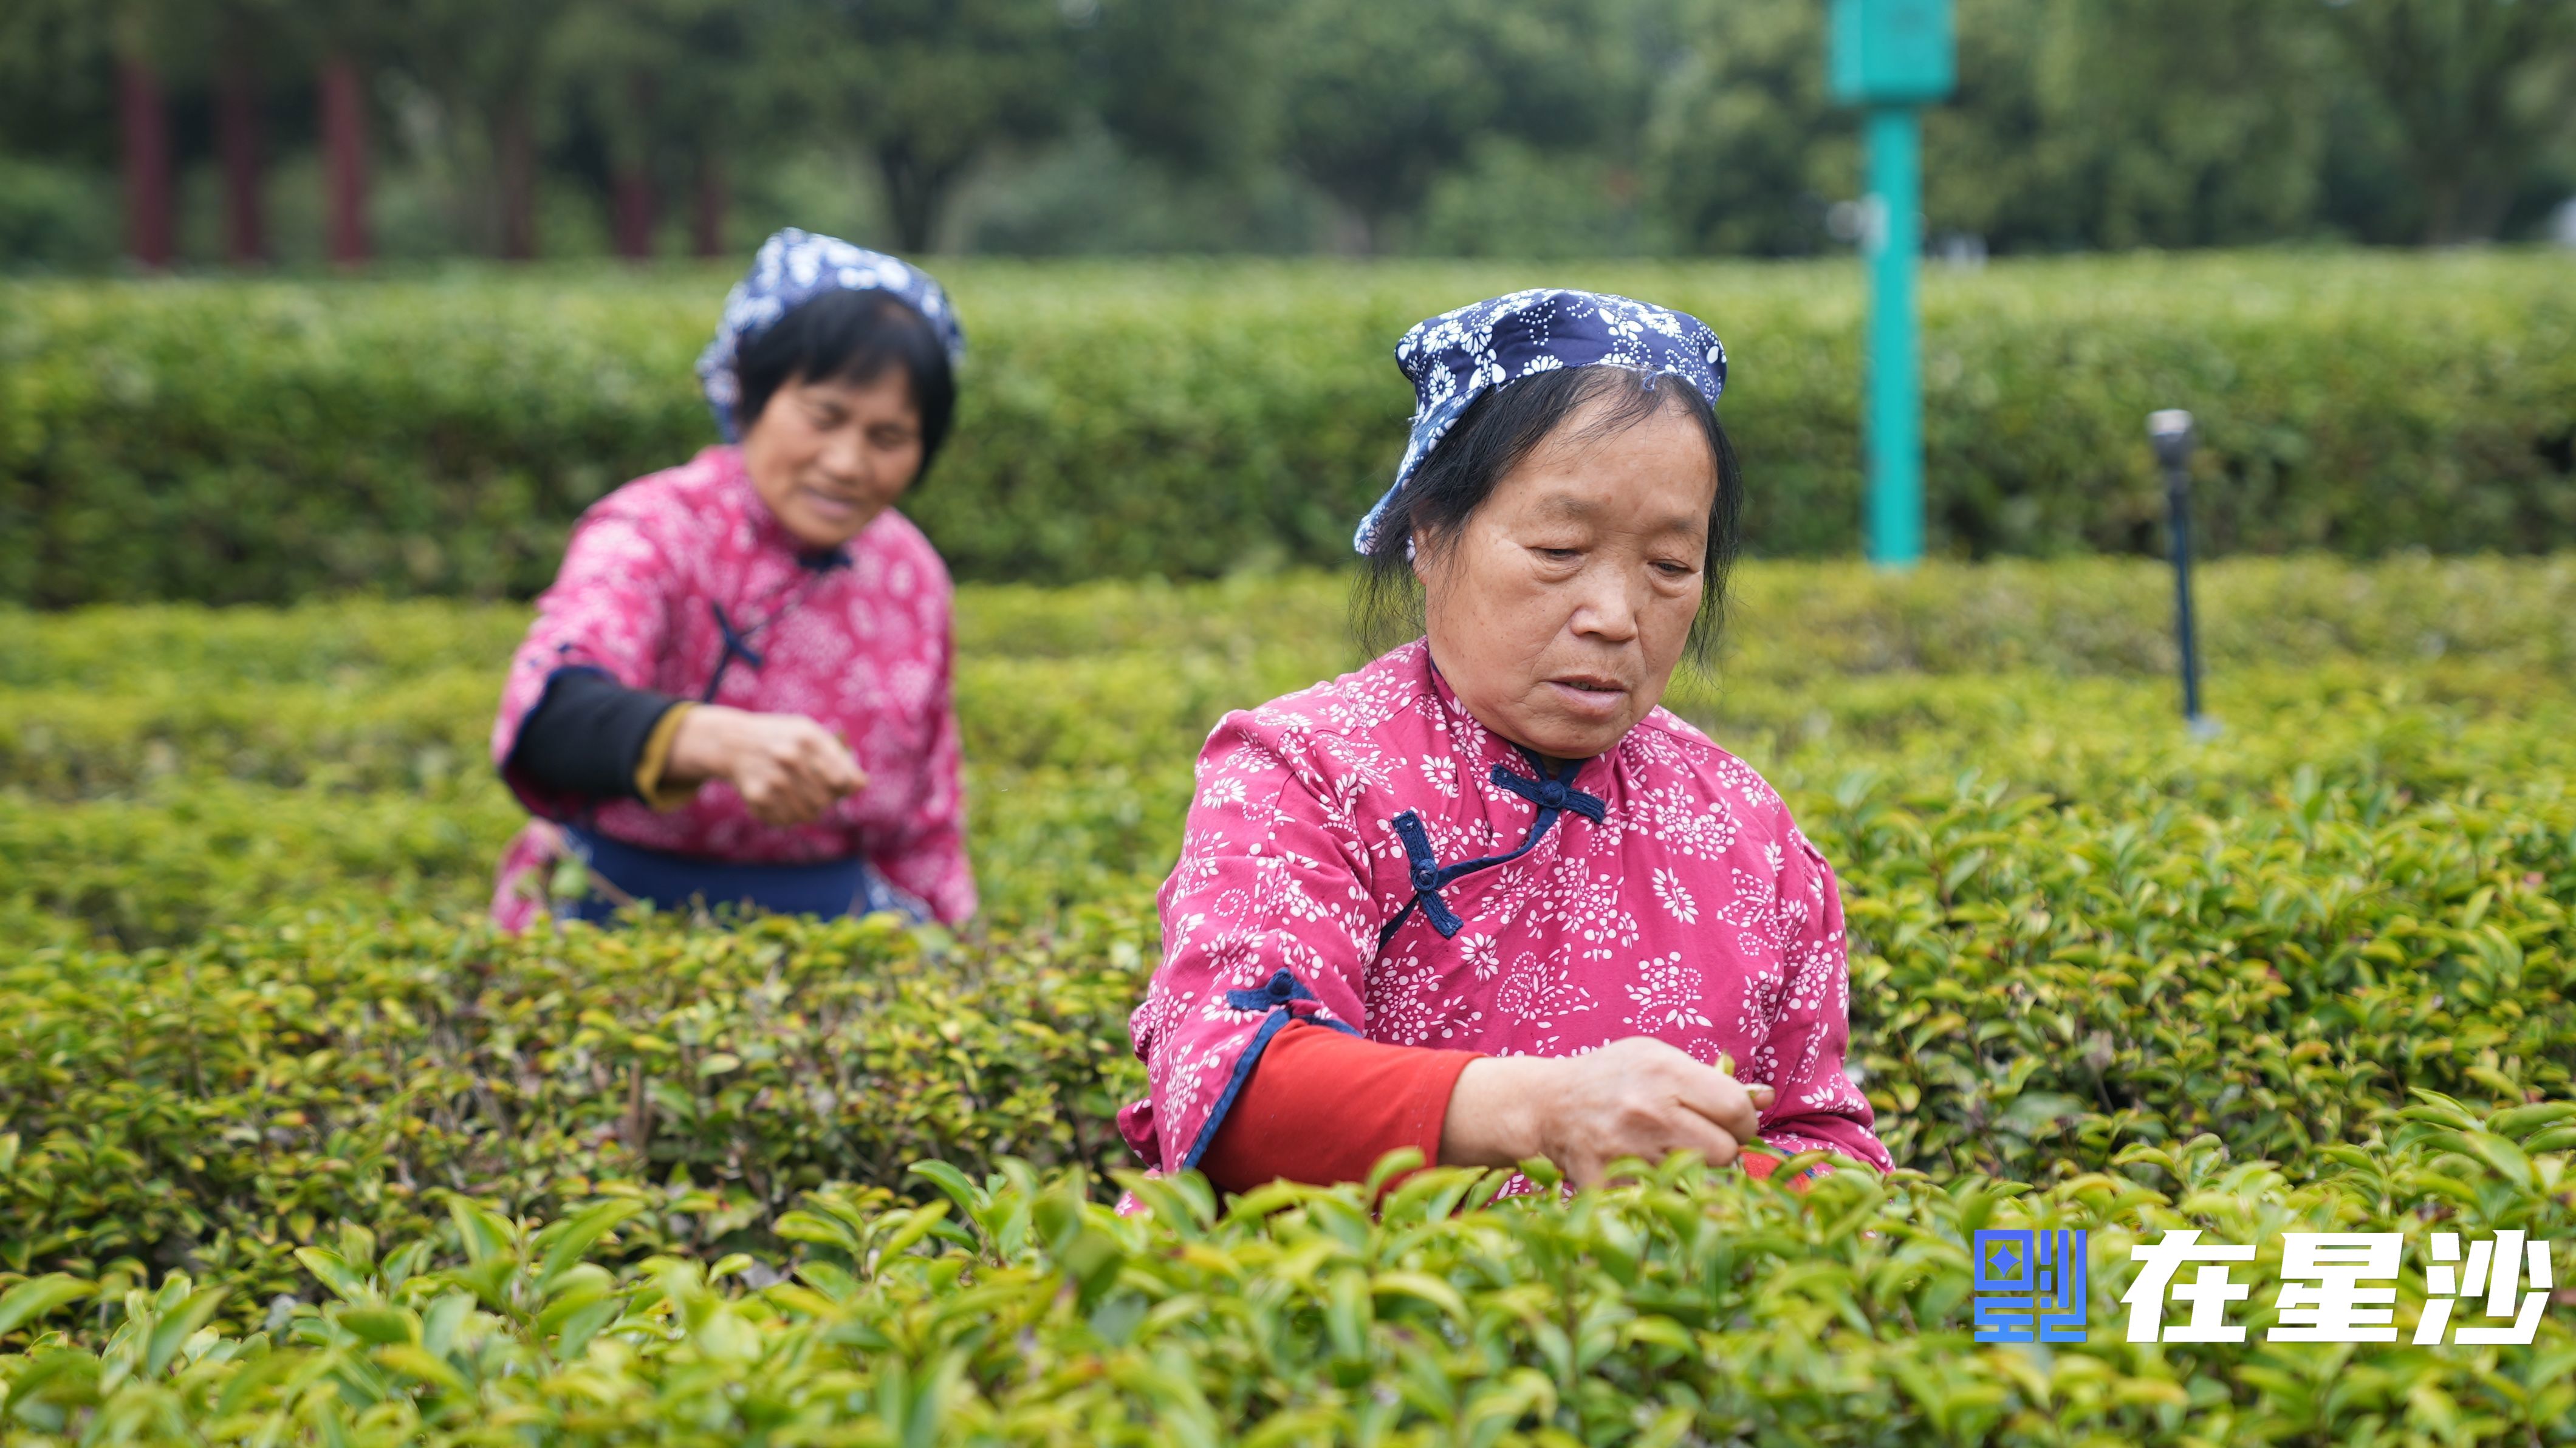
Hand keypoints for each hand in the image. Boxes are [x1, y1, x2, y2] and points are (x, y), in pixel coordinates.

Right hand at [665, 706, 865, 826]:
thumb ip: (839, 758)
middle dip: (826, 799)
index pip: (841, 779)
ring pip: (809, 815)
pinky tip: (780, 798)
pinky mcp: (758, 797)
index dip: (843, 786)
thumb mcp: (811, 735)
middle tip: (813, 788)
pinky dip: (788, 815)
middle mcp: (790, 758)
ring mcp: (773, 779)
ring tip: (798, 794)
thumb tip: (862, 785)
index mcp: (808, 739)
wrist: (733, 742)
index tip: (836, 783)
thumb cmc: (783, 739)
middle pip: (826, 800)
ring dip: (809, 810)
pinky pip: (787, 821)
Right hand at [1438, 1036, 1773, 1186]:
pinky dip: (1660, 1194)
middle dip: (1718, 1150)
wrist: (1545, 1105)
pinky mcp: (1609, 1185)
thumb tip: (1765, 1097)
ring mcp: (1628, 1151)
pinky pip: (1662, 1202)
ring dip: (1691, 1172)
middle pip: (1724, 1153)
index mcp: (1665, 1072)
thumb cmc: (1611, 1078)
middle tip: (1698, 1142)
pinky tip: (1644, 1172)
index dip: (1741, 1122)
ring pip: (1697, 1181)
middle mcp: (1649, 1111)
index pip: (1737, 1111)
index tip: (1728, 1124)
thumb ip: (1711, 1079)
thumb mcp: (1658, 1059)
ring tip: (1667, 1153)